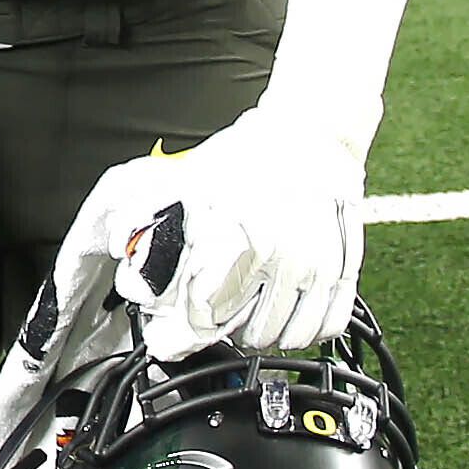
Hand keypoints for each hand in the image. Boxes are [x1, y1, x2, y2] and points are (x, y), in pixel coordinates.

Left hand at [47, 99, 373, 361]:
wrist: (311, 131)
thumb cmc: (254, 153)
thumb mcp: (192, 179)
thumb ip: (152, 212)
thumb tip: (122, 243)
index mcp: (247, 245)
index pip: (210, 315)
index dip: (191, 320)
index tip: (186, 317)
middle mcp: (288, 263)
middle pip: (250, 334)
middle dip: (229, 327)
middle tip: (221, 309)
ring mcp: (321, 270)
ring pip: (290, 337)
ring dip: (267, 332)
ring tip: (252, 310)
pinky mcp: (346, 271)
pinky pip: (328, 326)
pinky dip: (308, 329)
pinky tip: (289, 312)